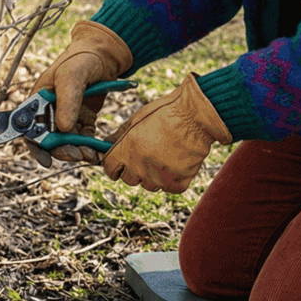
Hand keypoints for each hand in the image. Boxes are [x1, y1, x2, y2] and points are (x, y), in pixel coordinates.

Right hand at [28, 21, 131, 164]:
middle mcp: (49, 111)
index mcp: (38, 100)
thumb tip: (63, 128)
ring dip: (77, 151)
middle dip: (62, 151)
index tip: (47, 160)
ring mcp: (66, 116)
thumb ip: (67, 101)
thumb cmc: (82, 59)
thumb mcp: (72, 76)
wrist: (105, 54)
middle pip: (49, 140)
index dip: (35, 147)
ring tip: (90, 155)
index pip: (30, 128)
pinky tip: (97, 151)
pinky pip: (82, 139)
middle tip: (77, 156)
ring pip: (67, 143)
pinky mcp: (82, 120)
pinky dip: (88, 146)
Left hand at [103, 73, 231, 192]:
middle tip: (146, 155)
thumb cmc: (166, 113)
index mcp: (126, 150)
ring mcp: (160, 177)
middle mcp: (140, 167)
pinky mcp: (178, 182)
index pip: (109, 169)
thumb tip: (104, 145)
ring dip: (152, 175)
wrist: (196, 116)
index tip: (119, 163)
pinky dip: (172, 179)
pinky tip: (177, 162)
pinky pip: (169, 187)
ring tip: (164, 155)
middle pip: (128, 179)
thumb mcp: (137, 119)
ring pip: (149, 185)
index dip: (113, 165)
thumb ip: (118, 136)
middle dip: (133, 169)